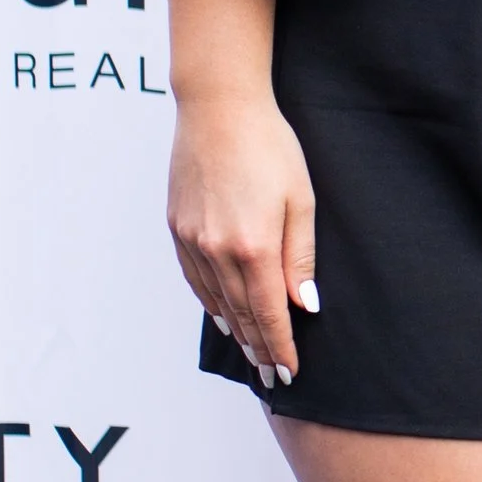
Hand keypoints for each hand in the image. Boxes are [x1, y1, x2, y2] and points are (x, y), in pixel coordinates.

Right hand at [167, 90, 318, 384]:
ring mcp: (192, 239)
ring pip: (214, 300)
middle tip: (270, 375)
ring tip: (251, 353)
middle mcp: (217, 249)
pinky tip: (222, 313)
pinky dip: (209, 301)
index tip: (288, 372)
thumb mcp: (300, 200)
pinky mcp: (177, 227)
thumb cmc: (270, 146)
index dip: (280, 346)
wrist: (218, 107)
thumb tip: (303, 305)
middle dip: (259, 348)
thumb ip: (299, 256)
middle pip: (240, 314)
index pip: (268, 313)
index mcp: (253, 245)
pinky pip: (194, 278)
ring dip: (235, 330)